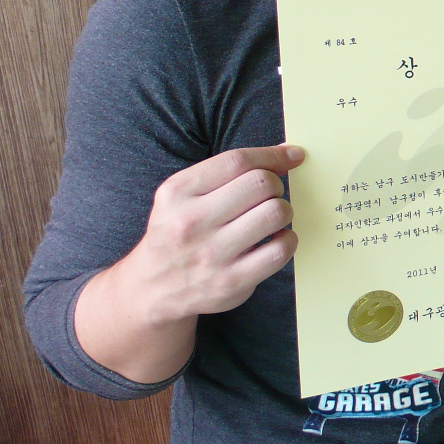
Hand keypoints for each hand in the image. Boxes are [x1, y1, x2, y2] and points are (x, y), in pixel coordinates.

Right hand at [124, 145, 304, 322]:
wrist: (150, 289)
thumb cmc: (177, 233)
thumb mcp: (180, 196)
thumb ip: (225, 173)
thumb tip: (286, 154)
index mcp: (177, 193)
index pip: (237, 161)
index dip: (273, 155)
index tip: (293, 156)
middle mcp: (191, 222)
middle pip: (261, 183)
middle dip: (276, 185)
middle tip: (269, 197)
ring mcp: (212, 254)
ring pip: (275, 213)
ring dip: (284, 212)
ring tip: (271, 218)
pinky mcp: (231, 282)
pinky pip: (280, 250)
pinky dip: (288, 240)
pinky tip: (276, 240)